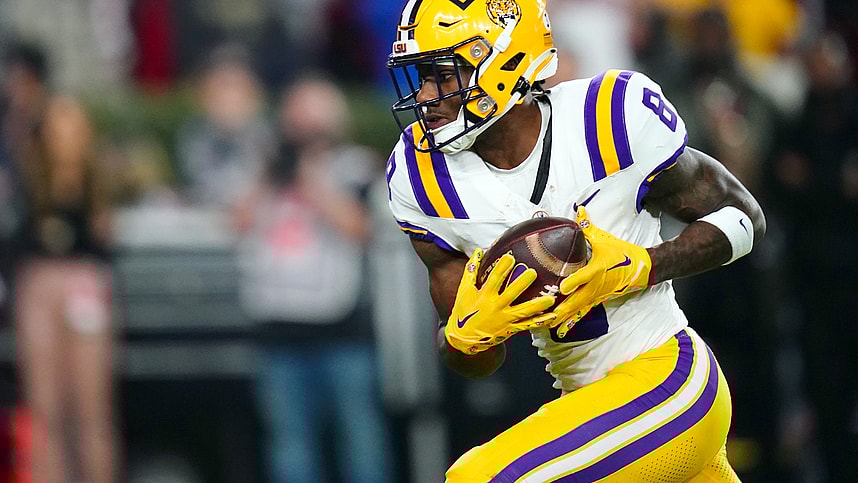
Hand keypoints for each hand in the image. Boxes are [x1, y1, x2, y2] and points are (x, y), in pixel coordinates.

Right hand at [445, 248, 556, 353]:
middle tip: (533, 272)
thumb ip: (471, 271)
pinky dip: (540, 321)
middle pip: (511, 294)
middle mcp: (495, 307)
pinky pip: (527, 325)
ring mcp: (504, 320)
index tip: (510, 257)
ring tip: (550, 298)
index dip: (501, 268)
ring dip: (537, 305)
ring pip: (523, 312)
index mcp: (484, 296)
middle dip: (521, 283)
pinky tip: (553, 316)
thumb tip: (479, 251)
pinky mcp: (510, 329)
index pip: (494, 279)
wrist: (464, 339)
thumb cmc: (464, 312)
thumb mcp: (464, 291)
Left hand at [552, 206, 651, 336]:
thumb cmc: (622, 253)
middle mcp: (596, 286)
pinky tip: (559, 329)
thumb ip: (587, 226)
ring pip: (576, 309)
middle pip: (576, 300)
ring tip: (543, 324)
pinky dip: (569, 320)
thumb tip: (578, 210)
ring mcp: (596, 296)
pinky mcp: (596, 301)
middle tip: (542, 314)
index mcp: (598, 269)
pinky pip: (581, 312)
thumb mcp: (604, 239)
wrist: (642, 269)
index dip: (574, 282)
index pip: (585, 276)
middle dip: (559, 308)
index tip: (562, 288)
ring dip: (560, 317)